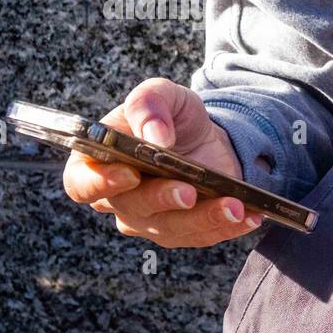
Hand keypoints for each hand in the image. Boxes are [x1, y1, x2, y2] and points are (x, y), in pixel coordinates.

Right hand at [62, 78, 262, 247]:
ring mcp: (151, 221)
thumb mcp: (163, 95)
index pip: (81, 183)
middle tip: (189, 191)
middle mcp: (119, 199)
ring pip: (173, 229)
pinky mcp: (184, 232)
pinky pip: (204, 236)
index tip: (128, 174)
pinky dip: (229, 227)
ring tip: (235, 206)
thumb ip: (150, 103)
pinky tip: (250, 215)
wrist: (205, 140)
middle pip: (133, 208)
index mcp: (98, 163)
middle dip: (163, 199)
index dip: (99, 183)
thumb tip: (155, 135)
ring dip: (205, 219)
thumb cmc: (171, 118)